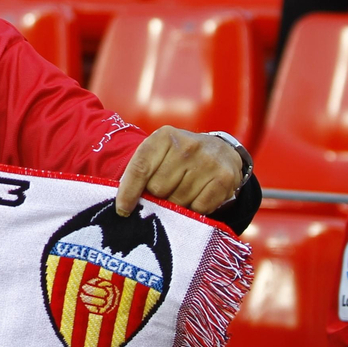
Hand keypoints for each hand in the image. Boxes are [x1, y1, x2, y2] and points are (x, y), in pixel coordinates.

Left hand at [115, 126, 245, 215]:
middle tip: (166, 191)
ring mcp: (207, 161)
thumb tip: (125, 206)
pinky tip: (197, 196)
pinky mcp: (224, 178)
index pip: (140, 168)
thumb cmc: (180, 157)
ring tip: (183, 192)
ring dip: (176, 204)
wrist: (221, 151)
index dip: (129, 191)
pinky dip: (194, 209)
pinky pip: (199, 208)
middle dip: (158, 196)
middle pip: (158, 188)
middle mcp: (187, 146)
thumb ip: (142, 172)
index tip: (122, 210)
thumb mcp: (159, 154)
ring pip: (178, 201)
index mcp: (164, 137)